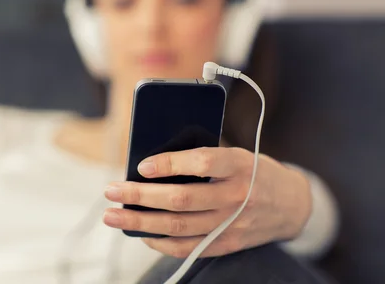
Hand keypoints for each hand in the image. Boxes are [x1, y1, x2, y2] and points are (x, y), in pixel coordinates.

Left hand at [102, 147, 311, 257]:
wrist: (291, 205)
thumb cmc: (254, 171)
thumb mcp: (237, 154)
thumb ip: (204, 157)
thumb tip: (154, 162)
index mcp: (239, 165)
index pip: (202, 163)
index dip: (170, 164)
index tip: (141, 165)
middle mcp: (236, 197)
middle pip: (182, 200)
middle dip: (140, 196)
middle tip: (111, 190)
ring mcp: (232, 224)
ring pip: (179, 227)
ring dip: (140, 222)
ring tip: (113, 215)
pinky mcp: (227, 244)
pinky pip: (189, 248)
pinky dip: (161, 242)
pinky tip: (141, 233)